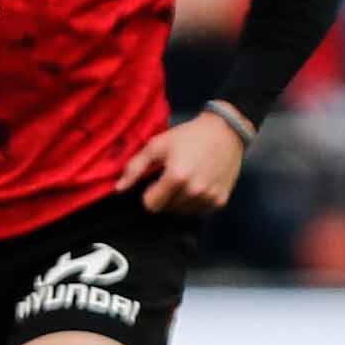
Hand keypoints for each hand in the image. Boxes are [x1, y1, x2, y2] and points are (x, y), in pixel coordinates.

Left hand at [115, 113, 246, 213]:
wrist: (225, 132)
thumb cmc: (188, 136)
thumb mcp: (156, 145)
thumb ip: (135, 168)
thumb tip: (119, 189)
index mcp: (176, 177)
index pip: (152, 205)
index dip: (149, 194)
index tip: (155, 182)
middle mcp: (194, 191)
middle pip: (167, 209)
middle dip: (165, 197)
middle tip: (173, 178)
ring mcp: (209, 197)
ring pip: (183, 212)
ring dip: (180, 201)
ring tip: (187, 181)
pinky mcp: (221, 200)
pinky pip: (199, 211)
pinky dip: (195, 202)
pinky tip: (199, 185)